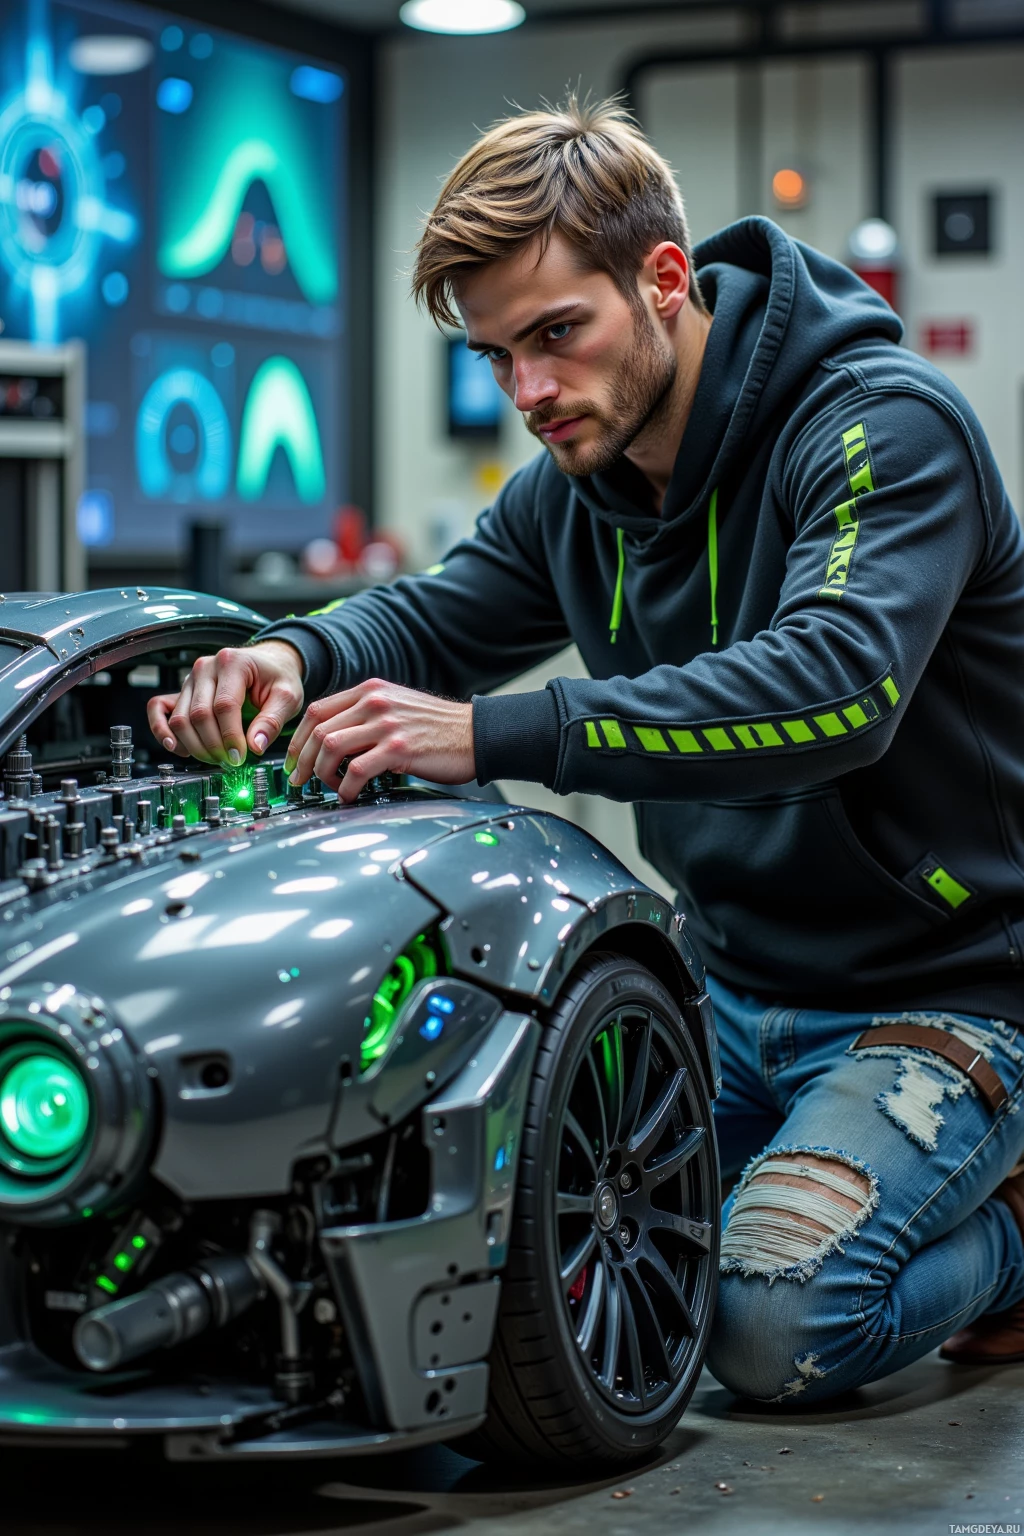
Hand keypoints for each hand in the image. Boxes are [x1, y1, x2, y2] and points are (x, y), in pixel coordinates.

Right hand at [147, 641, 304, 764]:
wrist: (268, 663)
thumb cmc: (277, 677)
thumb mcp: (287, 697)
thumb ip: (272, 721)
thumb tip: (255, 746)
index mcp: (232, 663)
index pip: (224, 706)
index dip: (230, 736)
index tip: (240, 757)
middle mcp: (205, 668)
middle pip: (199, 715)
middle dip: (214, 746)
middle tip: (231, 762)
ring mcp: (190, 679)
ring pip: (180, 719)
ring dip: (195, 746)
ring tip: (216, 758)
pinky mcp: (182, 690)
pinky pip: (158, 708)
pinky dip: (162, 730)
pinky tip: (179, 748)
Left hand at [285, 678, 474, 802]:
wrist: (475, 734)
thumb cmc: (439, 727)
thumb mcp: (398, 706)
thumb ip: (367, 715)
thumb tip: (335, 740)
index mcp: (371, 691)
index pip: (317, 710)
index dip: (299, 738)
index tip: (294, 759)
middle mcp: (374, 703)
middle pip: (318, 729)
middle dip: (302, 760)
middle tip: (301, 780)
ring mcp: (386, 724)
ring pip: (331, 747)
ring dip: (322, 773)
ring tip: (330, 787)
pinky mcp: (398, 749)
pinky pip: (357, 770)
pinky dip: (347, 787)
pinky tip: (350, 795)